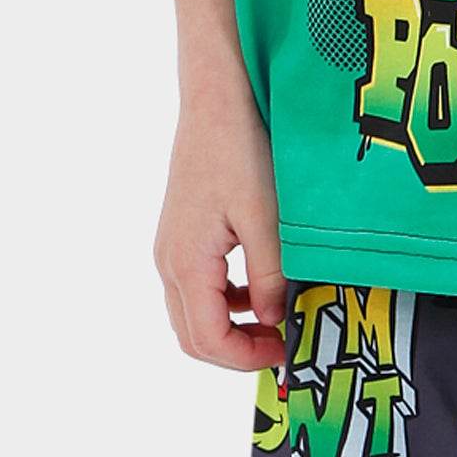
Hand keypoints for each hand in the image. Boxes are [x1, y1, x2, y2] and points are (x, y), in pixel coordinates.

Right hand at [155, 86, 289, 371]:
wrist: (217, 97)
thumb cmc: (240, 150)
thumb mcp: (267, 218)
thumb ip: (270, 277)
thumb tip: (274, 323)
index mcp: (187, 264)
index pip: (208, 341)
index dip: (247, 359)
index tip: (286, 352)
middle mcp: (169, 261)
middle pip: (193, 335)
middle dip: (236, 350)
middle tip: (281, 345)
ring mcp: (172, 245)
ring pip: (193, 311)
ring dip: (232, 325)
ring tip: (275, 317)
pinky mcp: (182, 231)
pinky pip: (198, 284)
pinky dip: (226, 298)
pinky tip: (259, 284)